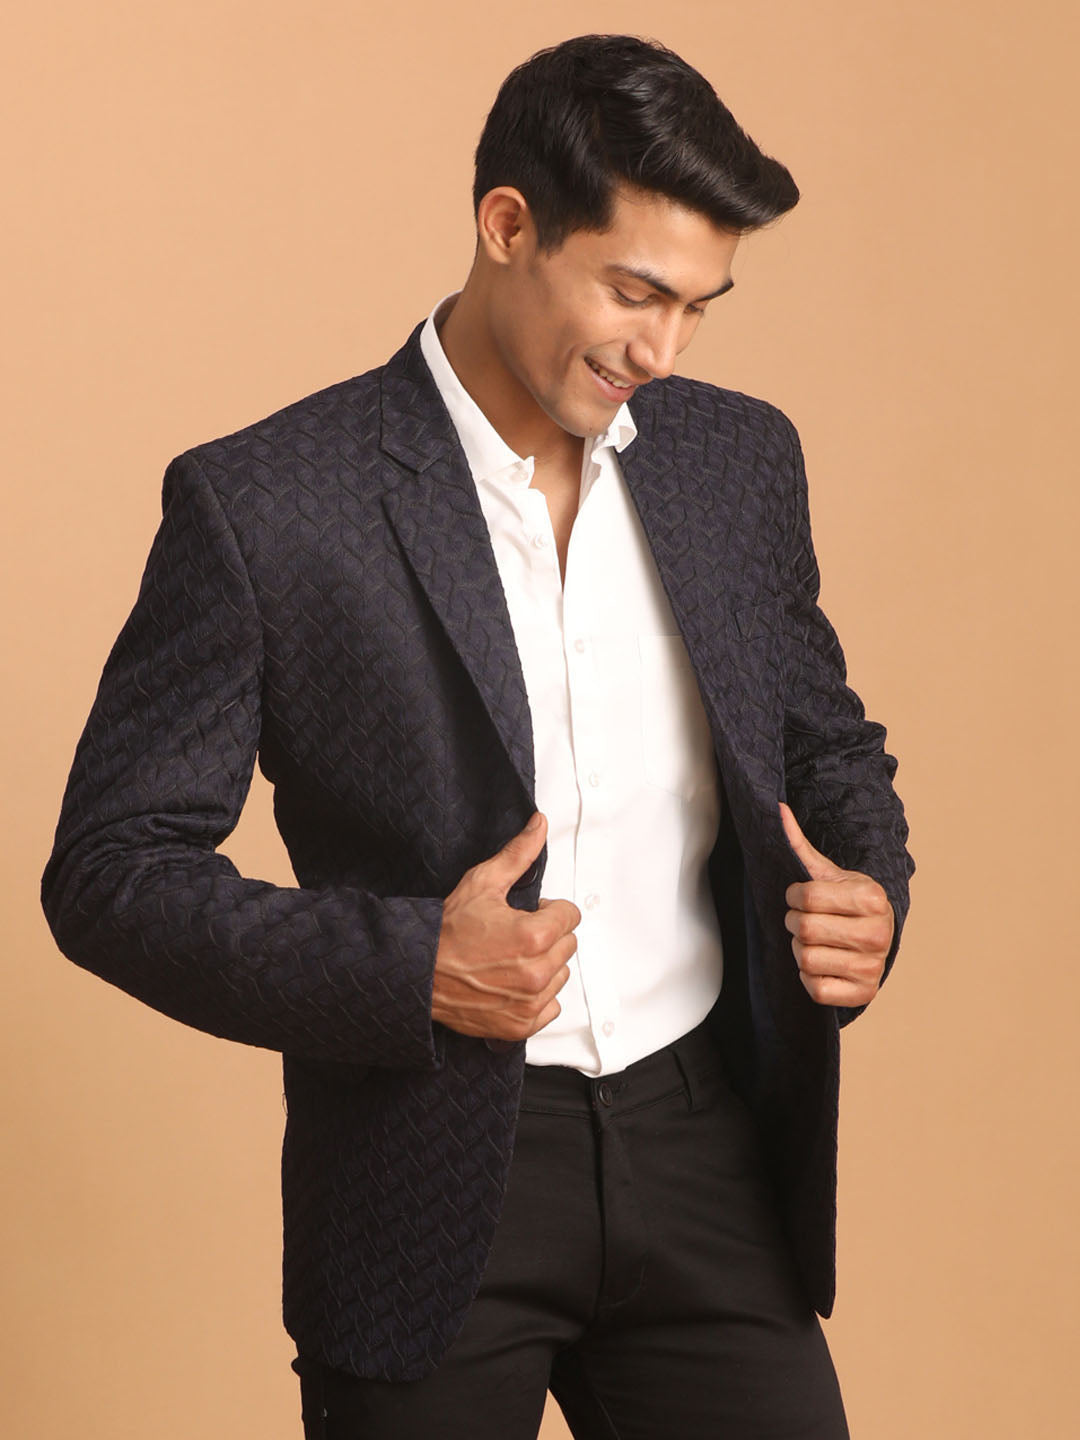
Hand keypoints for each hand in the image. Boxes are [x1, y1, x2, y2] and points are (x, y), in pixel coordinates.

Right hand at [432, 812, 580, 1041]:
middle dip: (546, 936)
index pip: (570, 915)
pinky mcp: (520, 1024)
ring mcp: (530, 1002)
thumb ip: (518, 854)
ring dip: (542, 966)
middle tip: (513, 935)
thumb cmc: (446, 931)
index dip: (547, 909)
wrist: (418, 973)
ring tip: (509, 960)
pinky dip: (535, 998)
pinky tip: (510, 984)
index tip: (527, 913)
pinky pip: (550, 1007)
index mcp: (534, 935)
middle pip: (567, 945)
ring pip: (560, 975)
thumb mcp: (482, 883)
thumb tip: (539, 826)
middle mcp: (537, 972)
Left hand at [779, 802, 893, 1008]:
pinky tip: (824, 964)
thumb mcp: (828, 874)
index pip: (806, 896)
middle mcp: (879, 933)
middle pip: (803, 929)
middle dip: (794, 923)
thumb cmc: (847, 903)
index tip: (801, 897)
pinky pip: (815, 988)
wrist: (876, 939)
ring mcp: (873, 966)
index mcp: (871, 897)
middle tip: (806, 921)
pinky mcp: (864, 993)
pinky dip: (810, 977)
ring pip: (806, 959)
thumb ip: (800, 845)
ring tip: (816, 942)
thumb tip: (776, 809)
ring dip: (801, 951)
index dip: (793, 896)